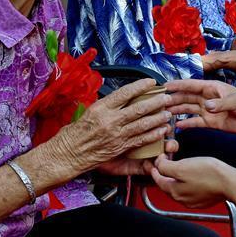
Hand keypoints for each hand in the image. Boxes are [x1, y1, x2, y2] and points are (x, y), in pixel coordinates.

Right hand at [49, 79, 171, 176]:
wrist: (67, 154)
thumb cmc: (75, 133)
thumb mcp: (89, 112)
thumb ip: (106, 106)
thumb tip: (121, 98)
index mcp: (101, 108)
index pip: (125, 93)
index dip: (141, 86)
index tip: (152, 82)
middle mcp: (110, 120)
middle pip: (139, 108)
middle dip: (156, 102)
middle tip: (166, 98)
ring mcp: (116, 134)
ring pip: (143, 124)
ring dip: (158, 118)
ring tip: (168, 113)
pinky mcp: (120, 147)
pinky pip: (140, 139)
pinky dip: (153, 134)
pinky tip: (162, 130)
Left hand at [149, 156, 232, 207]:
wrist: (229, 183)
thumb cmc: (208, 174)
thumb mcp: (182, 167)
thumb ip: (166, 167)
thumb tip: (158, 165)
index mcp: (174, 191)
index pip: (158, 181)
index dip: (155, 169)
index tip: (156, 162)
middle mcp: (182, 199)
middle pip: (168, 186)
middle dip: (165, 175)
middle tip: (165, 164)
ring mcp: (193, 201)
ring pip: (179, 189)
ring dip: (176, 179)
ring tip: (179, 169)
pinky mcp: (203, 200)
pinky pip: (191, 191)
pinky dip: (188, 184)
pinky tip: (192, 177)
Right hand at [165, 79, 235, 133]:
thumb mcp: (235, 101)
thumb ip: (220, 103)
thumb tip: (207, 106)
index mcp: (211, 88)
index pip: (191, 85)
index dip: (178, 85)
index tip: (165, 86)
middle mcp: (207, 98)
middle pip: (187, 97)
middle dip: (174, 99)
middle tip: (160, 103)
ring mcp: (208, 110)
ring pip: (189, 109)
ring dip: (177, 110)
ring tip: (164, 113)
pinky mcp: (211, 122)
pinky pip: (196, 122)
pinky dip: (187, 124)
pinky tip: (177, 126)